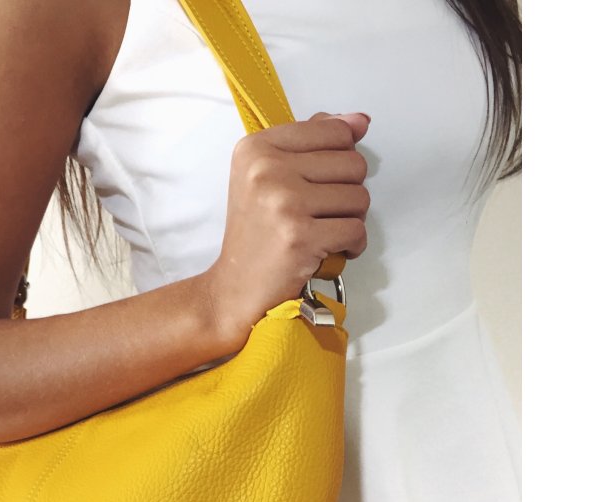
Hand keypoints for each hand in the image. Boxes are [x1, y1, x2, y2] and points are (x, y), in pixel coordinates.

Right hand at [201, 111, 370, 349]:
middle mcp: (267, 169)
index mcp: (256, 147)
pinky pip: (356, 230)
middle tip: (320, 213)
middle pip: (353, 163)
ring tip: (322, 231)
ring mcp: (283, 202)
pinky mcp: (300, 236)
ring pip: (360, 197)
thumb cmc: (256, 233)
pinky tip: (328, 251)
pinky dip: (352, 245)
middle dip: (347, 193)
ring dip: (350, 220)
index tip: (319, 182)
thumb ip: (312, 142)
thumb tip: (359, 121)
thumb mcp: (269, 177)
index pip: (334, 130)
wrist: (235, 287)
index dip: (340, 159)